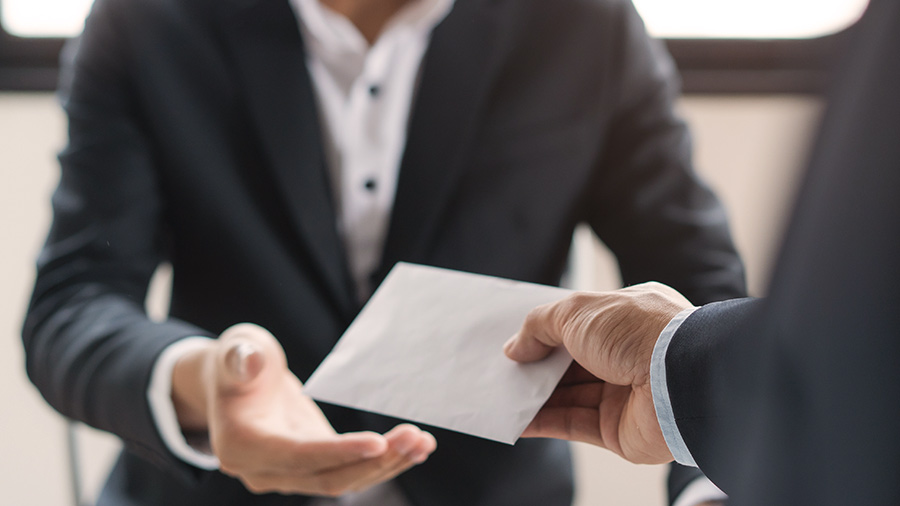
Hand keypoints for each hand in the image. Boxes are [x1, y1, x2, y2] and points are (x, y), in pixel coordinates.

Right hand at [172, 323, 435, 496]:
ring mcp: (289, 473)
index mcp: (241, 446)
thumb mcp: (234, 350)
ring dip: (386, 463)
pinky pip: (350, 470)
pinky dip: (382, 461)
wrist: (235, 379)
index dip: (338, 451)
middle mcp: (263, 471)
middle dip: (374, 461)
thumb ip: (240, 358)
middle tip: (414, 437)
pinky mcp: (312, 465)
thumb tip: (249, 362)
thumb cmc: (236, 361)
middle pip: (327, 476)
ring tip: (422, 441)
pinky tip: (415, 447)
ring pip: (343, 479)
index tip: (378, 442)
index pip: (296, 455)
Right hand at [504, 282, 690, 463]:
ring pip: (570, 395)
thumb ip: (540, 326)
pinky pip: (574, 425)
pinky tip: (518, 420)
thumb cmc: (636, 332)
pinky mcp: (619, 430)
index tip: (518, 340)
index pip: (581, 323)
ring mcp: (626, 393)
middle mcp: (630, 354)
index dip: (549, 331)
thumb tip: (515, 348)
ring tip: (503, 393)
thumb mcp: (577, 311)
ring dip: (536, 395)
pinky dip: (544, 422)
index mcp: (629, 317)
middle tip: (504, 369)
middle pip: (573, 361)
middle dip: (538, 365)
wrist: (681, 380)